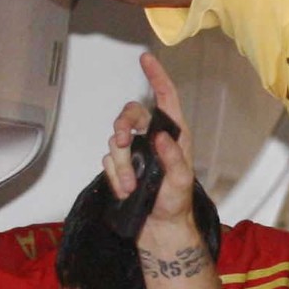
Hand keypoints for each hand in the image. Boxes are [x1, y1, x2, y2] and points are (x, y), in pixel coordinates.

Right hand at [102, 53, 201, 231]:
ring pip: (116, 141)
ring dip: (120, 164)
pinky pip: (108, 159)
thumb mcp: (181, 182)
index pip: (166, 99)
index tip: (146, 59)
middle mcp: (153, 139)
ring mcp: (135, 153)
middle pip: (130, 115)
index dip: (156, 77)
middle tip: (123, 141)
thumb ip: (173, 158)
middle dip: (123, 125)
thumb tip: (159, 137)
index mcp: (174, 136)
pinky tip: (125, 189)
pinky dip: (114, 175)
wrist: (159, 230)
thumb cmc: (176, 204)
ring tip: (130, 186)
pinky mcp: (121, 167)